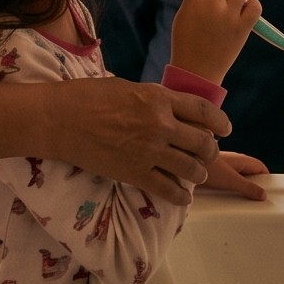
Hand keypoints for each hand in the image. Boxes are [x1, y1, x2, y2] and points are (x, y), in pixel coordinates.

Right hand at [47, 77, 224, 206]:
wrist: (59, 120)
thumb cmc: (86, 97)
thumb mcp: (127, 87)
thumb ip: (153, 100)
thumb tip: (169, 109)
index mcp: (158, 99)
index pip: (204, 110)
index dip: (219, 121)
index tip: (224, 129)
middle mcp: (160, 125)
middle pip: (203, 142)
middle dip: (210, 151)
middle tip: (208, 154)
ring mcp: (149, 152)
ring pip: (192, 169)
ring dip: (198, 173)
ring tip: (196, 174)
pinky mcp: (135, 174)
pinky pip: (169, 190)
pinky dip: (181, 196)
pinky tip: (182, 196)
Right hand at [167, 0, 260, 84]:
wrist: (196, 71)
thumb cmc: (186, 42)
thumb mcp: (182, 15)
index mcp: (193, 1)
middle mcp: (212, 6)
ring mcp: (230, 17)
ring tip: (229, 4)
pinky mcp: (243, 28)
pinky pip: (255, 5)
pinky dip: (250, 5)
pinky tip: (242, 12)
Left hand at [202, 150, 268, 199]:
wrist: (182, 159)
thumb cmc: (206, 167)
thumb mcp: (230, 180)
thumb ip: (247, 187)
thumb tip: (263, 194)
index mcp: (241, 160)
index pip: (261, 168)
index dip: (267, 179)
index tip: (271, 192)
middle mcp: (233, 161)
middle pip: (250, 174)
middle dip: (254, 185)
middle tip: (257, 201)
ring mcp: (223, 166)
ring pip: (238, 178)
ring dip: (240, 188)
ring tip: (242, 202)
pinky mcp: (213, 172)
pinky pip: (226, 181)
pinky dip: (229, 189)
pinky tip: (225, 198)